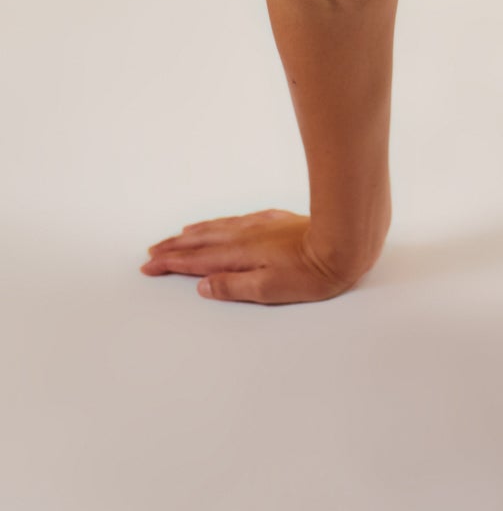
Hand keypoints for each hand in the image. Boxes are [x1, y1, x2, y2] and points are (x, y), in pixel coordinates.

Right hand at [140, 207, 379, 304]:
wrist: (345, 239)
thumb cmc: (313, 272)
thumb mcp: (270, 289)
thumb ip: (234, 286)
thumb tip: (204, 286)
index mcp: (240, 254)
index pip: (197, 260)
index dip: (171, 263)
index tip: (149, 265)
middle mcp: (246, 236)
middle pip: (201, 241)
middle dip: (174, 247)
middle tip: (151, 252)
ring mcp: (260, 225)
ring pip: (217, 228)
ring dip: (192, 234)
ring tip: (175, 237)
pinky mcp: (275, 220)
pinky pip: (234, 221)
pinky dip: (217, 224)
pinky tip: (217, 225)